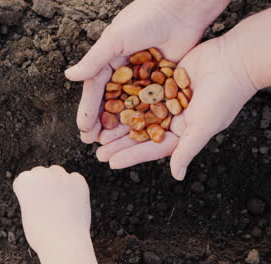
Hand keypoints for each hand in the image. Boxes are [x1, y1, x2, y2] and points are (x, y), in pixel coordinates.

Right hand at [13, 166, 96, 263]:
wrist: (63, 243)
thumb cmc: (42, 232)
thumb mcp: (27, 210)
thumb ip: (33, 193)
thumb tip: (50, 185)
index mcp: (24, 180)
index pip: (24, 179)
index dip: (28, 194)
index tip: (32, 206)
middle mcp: (42, 173)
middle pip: (40, 172)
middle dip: (43, 185)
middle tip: (48, 205)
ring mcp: (61, 175)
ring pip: (57, 172)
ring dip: (58, 183)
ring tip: (60, 204)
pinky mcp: (78, 181)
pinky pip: (75, 179)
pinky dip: (74, 188)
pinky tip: (72, 202)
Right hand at [65, 0, 230, 142]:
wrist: (182, 8)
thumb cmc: (145, 19)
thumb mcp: (115, 39)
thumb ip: (94, 60)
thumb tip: (69, 76)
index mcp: (109, 59)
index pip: (95, 89)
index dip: (88, 109)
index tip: (83, 128)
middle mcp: (124, 70)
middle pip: (110, 101)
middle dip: (101, 122)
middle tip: (92, 142)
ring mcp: (143, 77)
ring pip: (129, 106)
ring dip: (120, 124)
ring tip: (111, 143)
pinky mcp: (162, 80)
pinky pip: (150, 103)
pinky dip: (144, 118)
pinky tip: (138, 133)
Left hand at [95, 35, 256, 179]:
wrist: (233, 59)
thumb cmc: (223, 96)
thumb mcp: (202, 127)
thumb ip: (186, 150)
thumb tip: (177, 176)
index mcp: (182, 132)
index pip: (151, 147)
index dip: (130, 155)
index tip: (110, 162)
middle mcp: (172, 117)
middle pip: (140, 131)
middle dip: (118, 141)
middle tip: (97, 149)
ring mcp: (166, 98)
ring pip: (136, 111)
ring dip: (118, 120)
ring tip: (97, 129)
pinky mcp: (162, 80)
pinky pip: (139, 90)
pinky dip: (124, 96)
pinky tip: (107, 101)